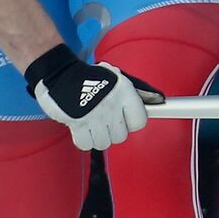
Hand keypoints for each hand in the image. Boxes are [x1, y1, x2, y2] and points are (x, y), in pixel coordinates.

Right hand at [24, 44, 163, 150]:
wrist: (60, 73)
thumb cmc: (91, 77)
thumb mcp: (117, 78)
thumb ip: (137, 92)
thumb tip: (159, 101)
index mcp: (124, 92)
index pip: (140, 121)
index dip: (132, 123)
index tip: (125, 119)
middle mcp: (112, 106)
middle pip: (121, 136)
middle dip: (113, 131)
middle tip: (104, 120)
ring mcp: (94, 116)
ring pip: (104, 143)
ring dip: (98, 136)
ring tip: (92, 123)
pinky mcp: (77, 123)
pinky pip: (86, 144)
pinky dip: (84, 140)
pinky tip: (82, 128)